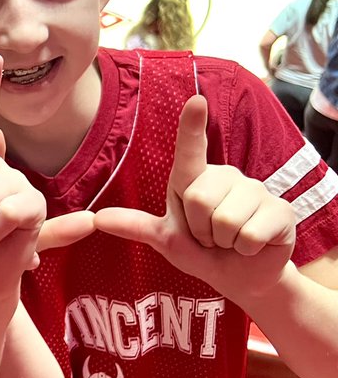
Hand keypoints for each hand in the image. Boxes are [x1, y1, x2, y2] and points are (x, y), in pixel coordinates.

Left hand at [95, 95, 293, 302]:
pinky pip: (250, 234)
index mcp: (195, 178)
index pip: (191, 150)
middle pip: (199, 199)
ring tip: (230, 241)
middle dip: (199, 230)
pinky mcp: (281, 211)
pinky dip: (246, 249)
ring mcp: (257, 191)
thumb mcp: (166, 239)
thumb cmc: (202, 252)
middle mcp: (227, 177)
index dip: (193, 126)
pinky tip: (252, 246)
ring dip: (223, 242)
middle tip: (210, 237)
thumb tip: (97, 218)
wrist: (241, 277)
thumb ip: (136, 226)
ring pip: (225, 220)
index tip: (196, 100)